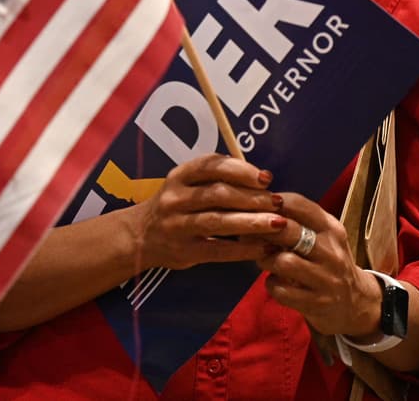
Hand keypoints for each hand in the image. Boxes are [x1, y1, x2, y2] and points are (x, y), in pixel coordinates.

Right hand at [129, 153, 286, 270]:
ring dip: (251, 222)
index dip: (240, 170)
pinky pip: (217, 250)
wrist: (140, 235)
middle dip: (252, 197)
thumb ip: (215, 178)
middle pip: (218, 194)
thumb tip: (260, 178)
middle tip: (278, 202)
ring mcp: (178, 225)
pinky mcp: (184, 251)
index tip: (265, 177)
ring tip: (278, 223)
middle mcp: (176, 198)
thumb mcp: (186, 184)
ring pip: (218, 221)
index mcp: (179, 176)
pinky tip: (262, 248)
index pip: (211, 166)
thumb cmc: (175, 205)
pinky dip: (242, 250)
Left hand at [256, 193, 383, 338]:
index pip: (299, 204)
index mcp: (332, 229)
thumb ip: (298, 221)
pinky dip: (271, 285)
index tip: (257, 207)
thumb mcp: (323, 237)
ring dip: (266, 260)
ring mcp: (326, 279)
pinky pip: (281, 291)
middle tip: (251, 235)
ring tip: (265, 260)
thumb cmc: (328, 262)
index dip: (272, 203)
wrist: (355, 302)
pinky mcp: (317, 303)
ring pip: (283, 262)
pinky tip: (275, 282)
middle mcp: (331, 252)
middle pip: (288, 230)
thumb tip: (259, 206)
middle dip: (264, 231)